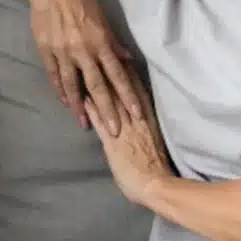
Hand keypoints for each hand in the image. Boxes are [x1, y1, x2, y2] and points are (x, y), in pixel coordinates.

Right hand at [22, 0, 142, 135]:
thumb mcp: (101, 17)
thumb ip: (113, 41)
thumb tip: (127, 59)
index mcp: (100, 41)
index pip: (118, 74)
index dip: (127, 95)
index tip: (136, 114)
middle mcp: (83, 50)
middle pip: (98, 86)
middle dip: (107, 110)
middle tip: (114, 132)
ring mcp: (63, 52)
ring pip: (74, 85)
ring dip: (80, 107)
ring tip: (85, 124)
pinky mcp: (46, 50)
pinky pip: (55, 76)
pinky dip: (61, 90)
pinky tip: (66, 102)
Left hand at [85, 70, 170, 206]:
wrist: (156, 185)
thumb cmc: (158, 167)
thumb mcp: (154, 138)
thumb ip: (147, 124)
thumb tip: (141, 112)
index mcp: (147, 118)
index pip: (137, 91)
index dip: (128, 74)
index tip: (122, 57)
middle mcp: (135, 119)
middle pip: (121, 91)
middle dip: (111, 72)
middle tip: (102, 55)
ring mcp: (122, 129)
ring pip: (110, 102)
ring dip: (98, 86)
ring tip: (87, 69)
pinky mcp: (111, 143)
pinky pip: (100, 122)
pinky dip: (91, 109)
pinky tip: (82, 99)